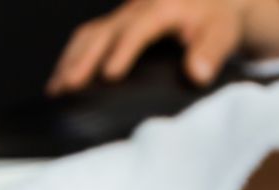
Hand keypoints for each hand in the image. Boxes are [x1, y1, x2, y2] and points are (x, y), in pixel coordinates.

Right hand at [47, 0, 278, 93]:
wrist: (212, 4)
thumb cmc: (216, 22)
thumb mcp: (222, 34)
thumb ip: (211, 52)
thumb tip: (197, 73)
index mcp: (163, 7)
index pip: (139, 28)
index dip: (124, 50)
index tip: (110, 74)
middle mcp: (137, 8)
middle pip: (102, 31)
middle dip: (83, 60)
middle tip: (67, 88)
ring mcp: (122, 17)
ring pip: (88, 34)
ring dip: (70, 61)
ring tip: (55, 90)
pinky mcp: (115, 26)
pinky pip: (87, 39)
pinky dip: (71, 60)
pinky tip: (60, 83)